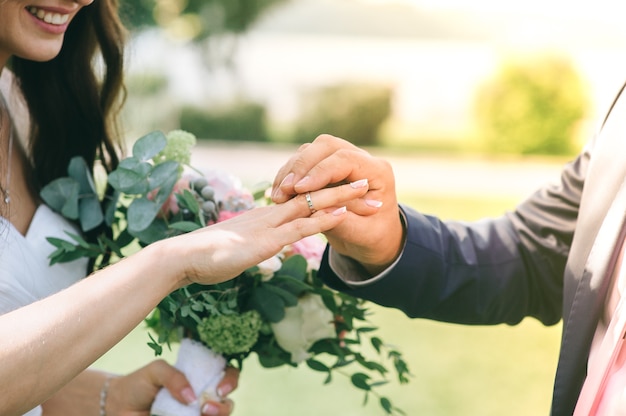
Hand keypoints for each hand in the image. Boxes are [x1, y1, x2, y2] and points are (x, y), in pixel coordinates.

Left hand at [107, 360, 238, 415]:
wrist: (119, 407)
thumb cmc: (139, 384)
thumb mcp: (155, 370)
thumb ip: (174, 376)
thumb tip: (191, 396)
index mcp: (200, 376)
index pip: (227, 374)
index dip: (231, 380)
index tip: (222, 388)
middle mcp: (202, 396)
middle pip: (228, 401)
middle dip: (224, 406)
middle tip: (207, 408)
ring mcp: (195, 414)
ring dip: (218, 415)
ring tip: (203, 413)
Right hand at [174, 179, 368, 285]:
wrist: (182, 258)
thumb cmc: (205, 256)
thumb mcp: (237, 249)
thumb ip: (250, 245)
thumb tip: (256, 248)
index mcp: (265, 215)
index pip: (302, 199)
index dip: (327, 193)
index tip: (350, 192)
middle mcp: (270, 213)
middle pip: (312, 194)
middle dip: (341, 187)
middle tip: (368, 182)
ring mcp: (268, 224)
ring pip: (311, 204)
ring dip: (340, 196)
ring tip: (365, 187)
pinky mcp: (266, 239)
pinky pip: (300, 225)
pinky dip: (324, 218)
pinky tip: (343, 212)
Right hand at [271, 134, 403, 274]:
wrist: (373, 235)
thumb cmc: (372, 235)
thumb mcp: (362, 233)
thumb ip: (342, 220)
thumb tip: (317, 210)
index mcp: (378, 172)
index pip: (345, 159)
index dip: (320, 171)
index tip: (300, 189)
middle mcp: (361, 159)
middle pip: (326, 145)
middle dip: (302, 165)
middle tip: (286, 189)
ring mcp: (343, 158)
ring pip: (312, 150)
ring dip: (292, 170)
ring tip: (279, 195)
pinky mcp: (327, 164)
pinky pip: (304, 160)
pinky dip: (289, 174)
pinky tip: (279, 192)